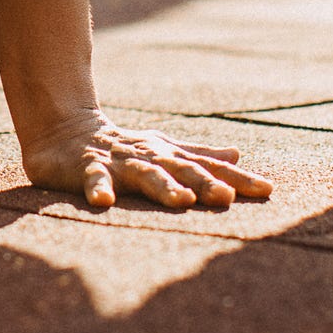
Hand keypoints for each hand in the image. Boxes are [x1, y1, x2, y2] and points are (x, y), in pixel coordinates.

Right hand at [22, 111, 273, 209]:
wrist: (64, 129)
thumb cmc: (121, 147)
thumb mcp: (162, 150)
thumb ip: (198, 155)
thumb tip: (238, 155)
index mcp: (168, 154)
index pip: (208, 167)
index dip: (237, 179)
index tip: (268, 190)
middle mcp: (149, 156)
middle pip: (182, 170)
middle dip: (206, 183)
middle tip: (227, 199)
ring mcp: (119, 162)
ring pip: (145, 174)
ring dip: (163, 187)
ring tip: (182, 202)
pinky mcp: (86, 168)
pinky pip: (94, 178)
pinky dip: (98, 188)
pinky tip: (104, 202)